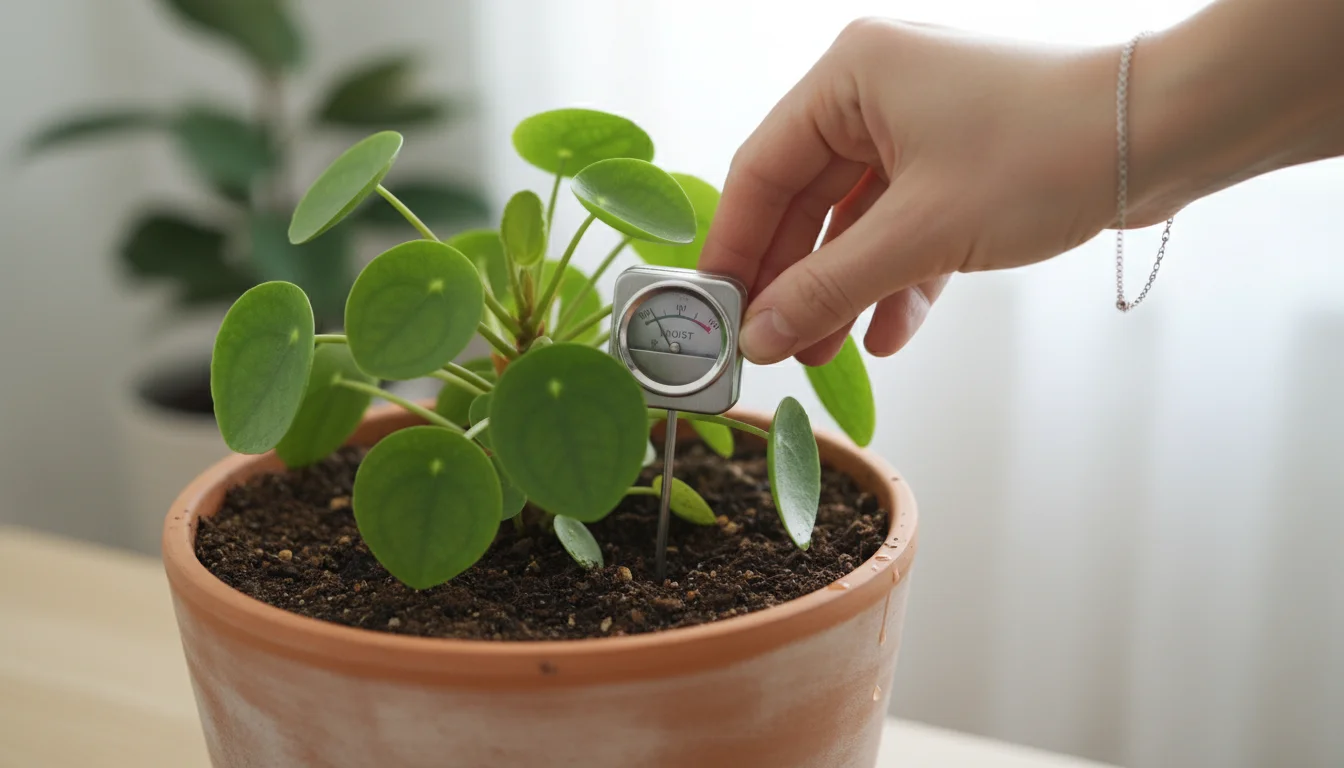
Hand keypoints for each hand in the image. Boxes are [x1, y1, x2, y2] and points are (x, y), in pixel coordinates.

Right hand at [700, 19, 1127, 364]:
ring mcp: (916, 127)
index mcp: (848, 78)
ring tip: (820, 353)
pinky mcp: (954, 162)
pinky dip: (892, 278)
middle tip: (768, 346)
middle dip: (792, 278)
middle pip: (803, 199)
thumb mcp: (920, 234)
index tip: (713, 313)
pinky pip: (901, 225)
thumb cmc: (1043, 155)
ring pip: (853, 219)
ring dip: (840, 287)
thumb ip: (828, 288)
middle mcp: (874, 93)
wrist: (1162, 136)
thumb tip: (759, 339)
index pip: (760, 170)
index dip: (734, 248)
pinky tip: (886, 334)